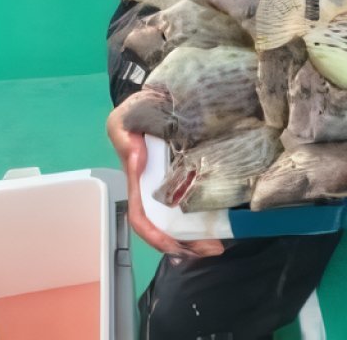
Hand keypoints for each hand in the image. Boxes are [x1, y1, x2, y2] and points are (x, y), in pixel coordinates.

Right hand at [107, 102, 224, 258]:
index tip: (175, 246)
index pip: (140, 216)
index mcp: (137, 180)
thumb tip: (137, 161)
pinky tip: (223, 226)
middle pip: (165, 227)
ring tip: (220, 244)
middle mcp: (154, 190)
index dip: (154, 235)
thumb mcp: (124, 119)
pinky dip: (206, 219)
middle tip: (213, 248)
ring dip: (197, 238)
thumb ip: (123, 137)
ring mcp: (172, 186)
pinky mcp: (189, 178)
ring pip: (182, 221)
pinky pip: (196, 204)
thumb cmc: (138, 111)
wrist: (160, 98)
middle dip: (185, 244)